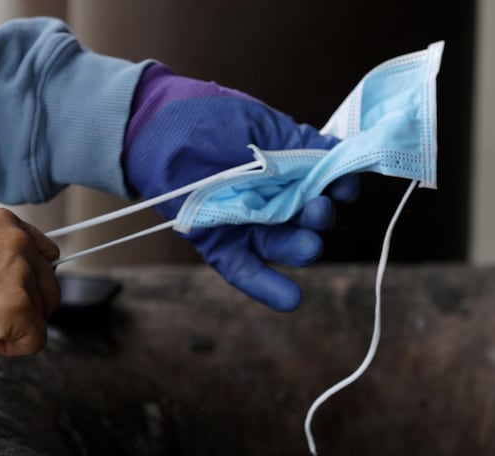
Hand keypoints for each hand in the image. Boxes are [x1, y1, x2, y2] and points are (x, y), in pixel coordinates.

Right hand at [0, 208, 59, 355]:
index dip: (31, 280)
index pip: (46, 254)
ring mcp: (22, 274)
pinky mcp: (19, 307)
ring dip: (15, 325)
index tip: (13, 292)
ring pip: (42, 314)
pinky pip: (35, 341)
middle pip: (50, 285)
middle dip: (28, 306)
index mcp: (7, 224)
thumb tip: (18, 277)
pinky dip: (13, 347)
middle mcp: (20, 243)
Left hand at [123, 64, 357, 311]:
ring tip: (309, 245)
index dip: (338, 188)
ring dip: (300, 248)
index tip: (343, 187)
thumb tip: (340, 154)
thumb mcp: (260, 125)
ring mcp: (247, 223)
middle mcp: (272, 199)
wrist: (151, 127)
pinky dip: (267, 286)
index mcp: (287, 169)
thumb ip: (300, 144)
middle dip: (318, 217)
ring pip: (282, 245)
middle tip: (317, 209)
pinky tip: (292, 299)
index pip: (324, 185)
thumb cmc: (205, 117)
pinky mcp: (220, 244)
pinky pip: (246, 270)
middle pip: (307, 220)